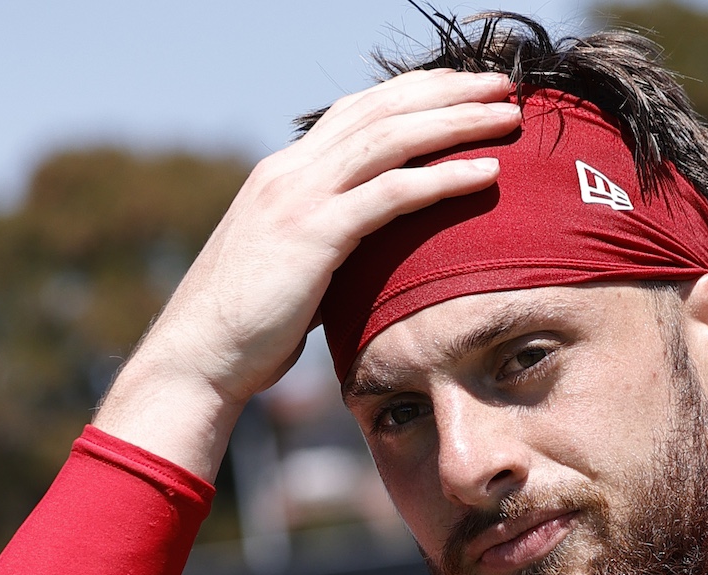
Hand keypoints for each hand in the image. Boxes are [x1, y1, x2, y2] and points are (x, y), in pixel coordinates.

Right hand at [96, 69, 519, 476]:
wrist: (199, 357)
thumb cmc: (249, 326)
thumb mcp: (292, 264)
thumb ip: (327, 238)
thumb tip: (369, 246)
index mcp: (285, 173)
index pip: (357, 111)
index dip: (414, 93)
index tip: (464, 88)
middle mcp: (291, 170)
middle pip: (381, 109)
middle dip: (446, 91)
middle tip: (501, 84)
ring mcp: (300, 197)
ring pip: (391, 138)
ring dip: (457, 121)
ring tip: (508, 114)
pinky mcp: (314, 234)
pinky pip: (392, 194)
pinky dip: (444, 178)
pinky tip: (488, 172)